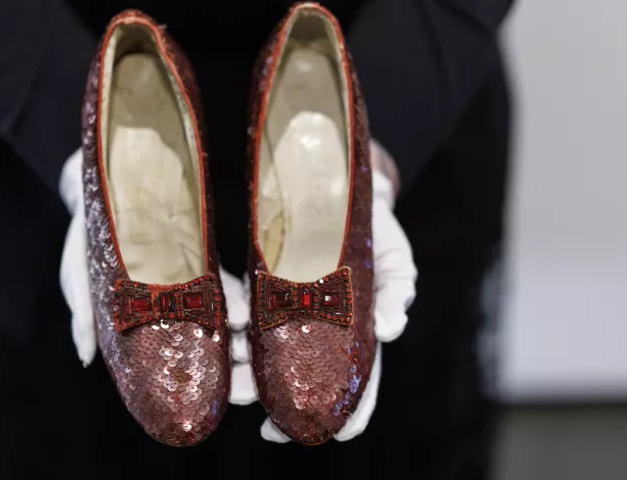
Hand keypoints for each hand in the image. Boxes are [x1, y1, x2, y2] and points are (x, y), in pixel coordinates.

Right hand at [58, 151, 248, 366]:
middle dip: (232, 366)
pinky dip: (234, 300)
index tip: (221, 397)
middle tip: (245, 387)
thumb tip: (85, 357)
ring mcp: (194, 281)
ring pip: (224, 317)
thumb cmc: (89, 237)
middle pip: (212, 344)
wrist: (109, 182)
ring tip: (247, 356)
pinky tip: (242, 314)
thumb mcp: (78, 274)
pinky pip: (226, 282)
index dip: (203, 381)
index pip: (181, 358)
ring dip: (240, 338)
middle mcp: (178, 305)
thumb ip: (83, 315)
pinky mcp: (205, 254)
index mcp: (150, 320)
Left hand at [228, 153, 417, 441]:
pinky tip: (229, 323)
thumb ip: (397, 295)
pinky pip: (241, 306)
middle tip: (258, 414)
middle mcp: (311, 330)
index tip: (335, 435)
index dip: (346, 414)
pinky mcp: (260, 282)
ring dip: (244, 369)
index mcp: (349, 337)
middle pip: (293, 375)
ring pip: (259, 350)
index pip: (349, 385)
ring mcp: (283, 308)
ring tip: (233, 383)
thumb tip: (391, 329)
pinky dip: (234, 317)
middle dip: (273, 398)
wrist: (341, 191)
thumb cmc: (376, 238)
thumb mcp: (395, 265)